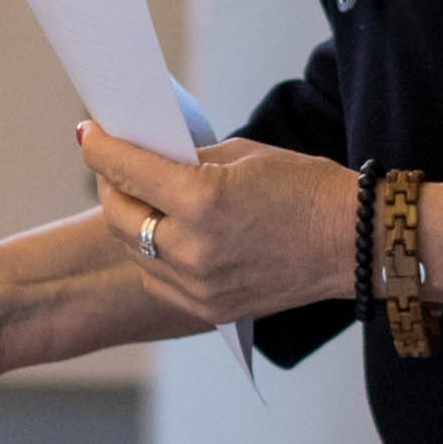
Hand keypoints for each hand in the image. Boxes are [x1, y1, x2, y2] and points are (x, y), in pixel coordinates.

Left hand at [74, 123, 361, 322]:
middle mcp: (194, 249)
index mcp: (203, 200)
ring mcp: (200, 286)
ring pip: (134, 251)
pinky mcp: (209, 309)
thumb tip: (145, 155)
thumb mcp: (242, 156)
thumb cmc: (305, 187)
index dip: (99, 148)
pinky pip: (158, 280)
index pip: (126, 170)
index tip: (88, 134)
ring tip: (139, 199)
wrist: (354, 243)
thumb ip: (187, 160)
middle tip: (112, 166)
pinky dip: (153, 256)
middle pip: (119, 216)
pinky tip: (166, 235)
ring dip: (130, 222)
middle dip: (110, 185)